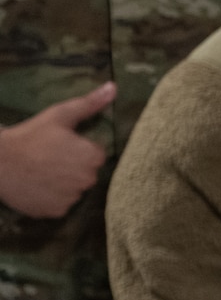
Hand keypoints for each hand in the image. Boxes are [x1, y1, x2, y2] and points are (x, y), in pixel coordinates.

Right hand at [0, 82, 114, 217]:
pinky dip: (51, 198)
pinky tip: (37, 186)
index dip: (78, 149)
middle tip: (48, 159)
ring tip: (41, 172)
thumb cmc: (29, 136)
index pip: (96, 155)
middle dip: (73, 167)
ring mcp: (72, 198)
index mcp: (93, 157)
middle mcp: (88, 181)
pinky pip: (60, 205)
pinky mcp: (56, 212)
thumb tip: (113, 87)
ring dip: (63, 183)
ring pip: (74, 190)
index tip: (60, 146)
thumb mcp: (59, 116)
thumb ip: (90, 104)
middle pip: (86, 174)